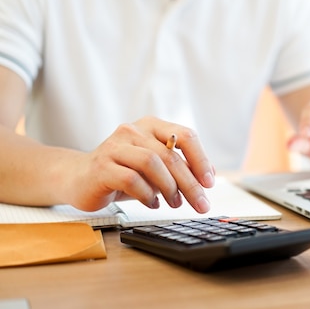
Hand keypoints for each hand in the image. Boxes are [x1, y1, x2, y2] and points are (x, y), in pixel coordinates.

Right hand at [65, 116, 214, 212]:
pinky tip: (152, 203)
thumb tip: (209, 175)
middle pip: (171, 155)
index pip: (185, 136)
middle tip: (201, 203)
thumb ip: (180, 167)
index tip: (209, 183)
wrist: (78, 178)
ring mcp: (115, 147)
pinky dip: (147, 195)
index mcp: (151, 126)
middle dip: (190, 183)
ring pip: (152, 163)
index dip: (201, 159)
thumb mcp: (155, 168)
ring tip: (174, 203)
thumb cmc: (122, 173)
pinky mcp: (101, 166)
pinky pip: (132, 180)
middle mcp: (133, 131)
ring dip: (169, 188)